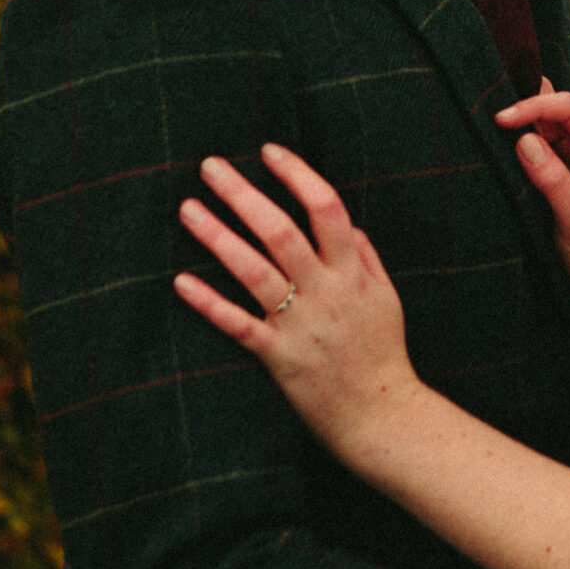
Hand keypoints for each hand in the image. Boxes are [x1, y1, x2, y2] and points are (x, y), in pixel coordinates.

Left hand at [174, 145, 420, 455]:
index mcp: (353, 271)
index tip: (269, 151)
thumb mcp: (387, 298)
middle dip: (243, 193)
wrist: (380, 417)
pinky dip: (209, 302)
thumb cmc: (383, 354)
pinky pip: (237, 324)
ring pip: (252, 270)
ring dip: (217, 236)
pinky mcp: (278, 357)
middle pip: (279, 230)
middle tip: (211, 166)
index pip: (326, 207)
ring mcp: (299, 324)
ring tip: (188, 207)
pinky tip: (182, 280)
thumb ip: (366, 257)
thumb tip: (347, 223)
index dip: (297, 174)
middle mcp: (325, 291)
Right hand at [496, 78, 569, 334]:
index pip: (569, 109)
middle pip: (551, 107)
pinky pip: (526, 142)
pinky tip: (490, 137)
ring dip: (513, 121)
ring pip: (536, 122)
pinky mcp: (548, 168)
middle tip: (486, 107)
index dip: (535, 106)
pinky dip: (509, 139)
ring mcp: (566, 154)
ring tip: (483, 118)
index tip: (502, 119)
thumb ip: (553, 179)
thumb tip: (523, 141)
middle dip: (521, 102)